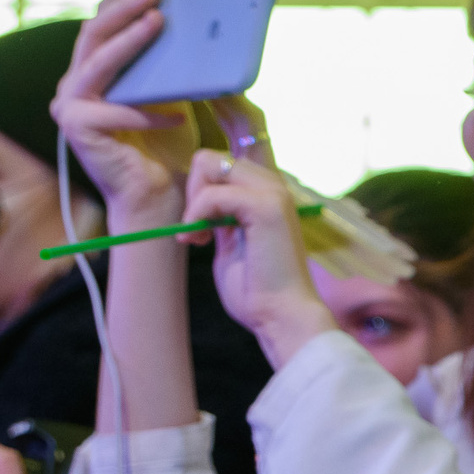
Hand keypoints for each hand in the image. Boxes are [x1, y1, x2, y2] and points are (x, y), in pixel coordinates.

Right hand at [49, 0, 199, 224]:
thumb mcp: (173, 89)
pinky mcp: (78, 130)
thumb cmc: (168, 140)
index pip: (101, 23)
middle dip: (123, 8)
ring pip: (96, 63)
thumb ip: (170, 60)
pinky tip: (179, 111)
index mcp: (93, 70)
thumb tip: (197, 21)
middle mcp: (74, 84)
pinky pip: (116, 111)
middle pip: (93, 34)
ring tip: (158, 20)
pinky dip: (148, 109)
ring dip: (127, 41)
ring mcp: (71, 107)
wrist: (159, 193)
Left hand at [182, 152, 328, 366]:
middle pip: (209, 159)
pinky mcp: (266, 207)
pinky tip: (201, 241)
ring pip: (209, 166)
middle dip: (192, 193)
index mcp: (266, 192)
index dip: (199, 190)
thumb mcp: (232, 241)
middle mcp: (272, 185)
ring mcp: (273, 193)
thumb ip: (221, 215)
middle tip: (196, 230)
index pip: (218, 163)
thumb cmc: (257, 289)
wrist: (281, 314)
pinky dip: (196, 216)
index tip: (201, 227)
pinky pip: (212, 194)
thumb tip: (198, 198)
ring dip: (194, 203)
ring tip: (199, 237)